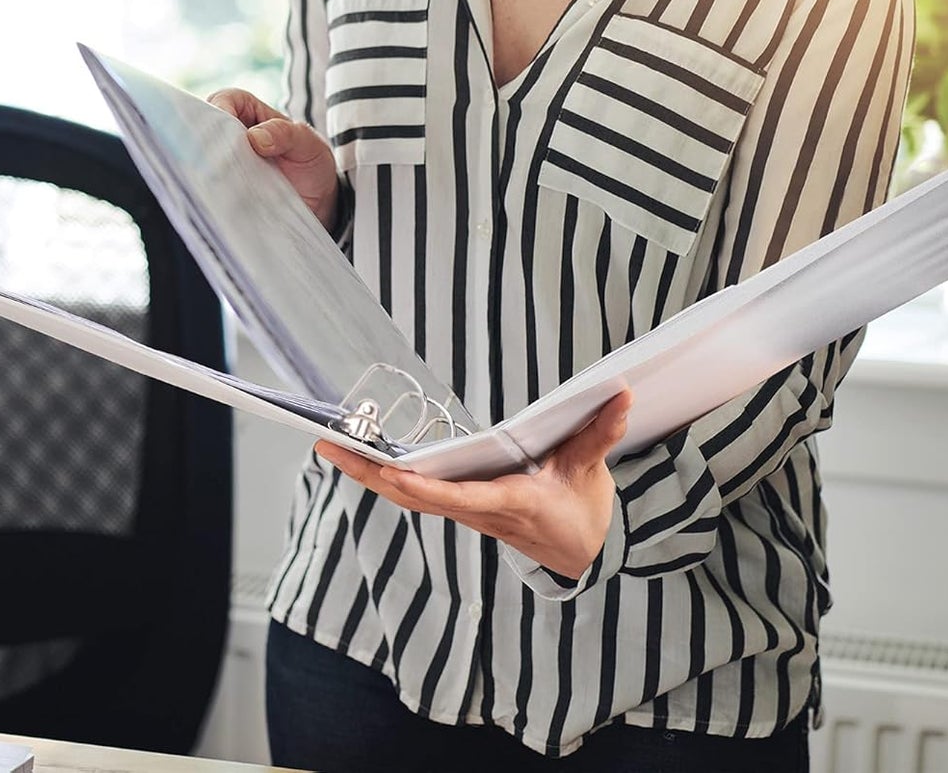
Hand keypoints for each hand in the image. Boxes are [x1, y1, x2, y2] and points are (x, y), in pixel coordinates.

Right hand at [208, 87, 340, 230]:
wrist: (317, 203)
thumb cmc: (311, 162)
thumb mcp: (308, 143)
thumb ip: (286, 133)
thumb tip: (254, 138)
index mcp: (248, 110)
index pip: (225, 99)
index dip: (220, 110)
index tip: (225, 131)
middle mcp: (231, 133)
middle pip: (204, 127)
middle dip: (207, 141)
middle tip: (219, 159)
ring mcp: (225, 160)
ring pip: (203, 156)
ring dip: (209, 167)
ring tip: (221, 181)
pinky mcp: (223, 186)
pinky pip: (209, 183)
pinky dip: (212, 188)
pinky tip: (220, 197)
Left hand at [315, 389, 633, 579]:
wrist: (579, 554)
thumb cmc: (580, 511)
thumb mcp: (591, 472)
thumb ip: (601, 433)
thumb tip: (620, 395)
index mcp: (509, 503)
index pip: (458, 499)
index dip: (424, 488)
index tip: (393, 473)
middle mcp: (477, 510)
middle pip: (413, 495)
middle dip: (369, 473)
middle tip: (327, 445)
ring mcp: (463, 510)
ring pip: (407, 495)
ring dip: (368, 473)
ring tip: (330, 444)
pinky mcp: (459, 505)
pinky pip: (414, 493)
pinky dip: (385, 476)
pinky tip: (362, 457)